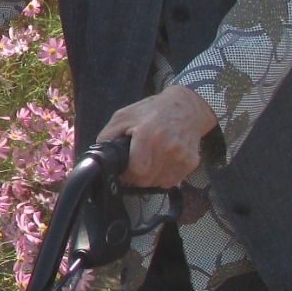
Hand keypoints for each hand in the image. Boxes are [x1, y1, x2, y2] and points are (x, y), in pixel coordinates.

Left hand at [96, 86, 217, 187]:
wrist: (187, 107)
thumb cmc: (152, 111)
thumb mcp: (123, 116)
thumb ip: (107, 136)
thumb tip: (99, 156)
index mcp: (149, 134)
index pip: (137, 171)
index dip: (126, 174)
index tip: (124, 168)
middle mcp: (168, 146)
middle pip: (146, 180)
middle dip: (136, 176)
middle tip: (134, 165)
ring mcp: (182, 155)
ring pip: (159, 183)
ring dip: (150, 177)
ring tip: (149, 161)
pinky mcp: (191, 162)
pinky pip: (172, 181)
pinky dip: (163, 176)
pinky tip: (161, 162)